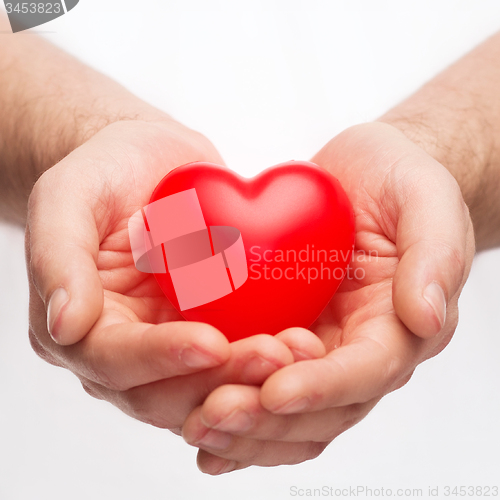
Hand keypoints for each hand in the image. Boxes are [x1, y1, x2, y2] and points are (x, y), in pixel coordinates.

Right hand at [26, 119, 307, 431]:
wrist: (150, 162)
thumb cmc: (103, 172)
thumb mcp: (66, 196)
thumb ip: (58, 257)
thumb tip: (65, 325)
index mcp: (82, 326)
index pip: (114, 361)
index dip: (160, 358)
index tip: (210, 344)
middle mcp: (126, 347)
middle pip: (166, 390)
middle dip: (220, 379)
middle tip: (273, 356)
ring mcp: (170, 341)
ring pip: (207, 385)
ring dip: (251, 377)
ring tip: (295, 353)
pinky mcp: (209, 327)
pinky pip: (236, 354)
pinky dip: (266, 357)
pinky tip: (302, 341)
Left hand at [181, 122, 474, 472]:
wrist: (360, 174)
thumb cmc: (397, 180)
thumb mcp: (426, 198)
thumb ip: (435, 254)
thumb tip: (427, 316)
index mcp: (397, 325)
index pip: (366, 371)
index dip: (322, 386)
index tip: (275, 391)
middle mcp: (356, 348)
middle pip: (319, 408)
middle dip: (268, 418)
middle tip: (216, 413)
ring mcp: (316, 344)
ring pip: (285, 408)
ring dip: (243, 425)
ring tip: (196, 423)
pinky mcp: (280, 329)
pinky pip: (256, 377)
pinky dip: (229, 402)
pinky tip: (192, 414)